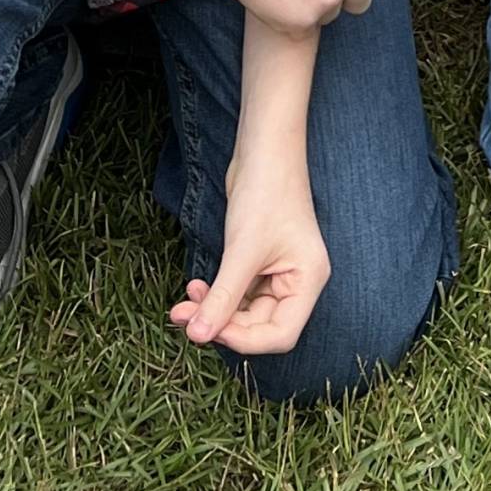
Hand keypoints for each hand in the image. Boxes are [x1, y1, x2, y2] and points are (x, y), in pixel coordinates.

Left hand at [170, 162, 330, 355]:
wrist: (263, 149)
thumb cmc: (266, 193)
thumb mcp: (242, 251)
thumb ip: (222, 297)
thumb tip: (197, 336)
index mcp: (308, 280)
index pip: (281, 334)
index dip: (244, 340)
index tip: (210, 331)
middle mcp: (296, 281)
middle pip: (258, 326)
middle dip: (220, 324)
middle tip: (183, 318)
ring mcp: (277, 272)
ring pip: (243, 310)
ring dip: (212, 310)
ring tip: (182, 305)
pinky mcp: (258, 262)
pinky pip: (236, 292)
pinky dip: (215, 294)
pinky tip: (195, 287)